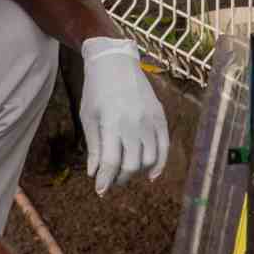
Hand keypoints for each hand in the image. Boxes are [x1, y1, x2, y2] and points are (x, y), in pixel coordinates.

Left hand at [77, 37, 169, 194]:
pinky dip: (159, 164)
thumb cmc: (97, 90)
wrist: (115, 62)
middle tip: (111, 180)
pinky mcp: (160, 117)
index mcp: (112, 123)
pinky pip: (164, 147)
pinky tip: (150, 175)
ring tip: (126, 172)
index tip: (100, 190)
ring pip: (149, 159)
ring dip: (137, 172)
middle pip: (131, 165)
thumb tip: (94, 174)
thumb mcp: (88, 117)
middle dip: (120, 178)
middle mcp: (134, 123)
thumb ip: (94, 147)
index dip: (105, 180)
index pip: (111, 162)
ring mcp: (149, 120)